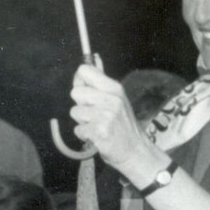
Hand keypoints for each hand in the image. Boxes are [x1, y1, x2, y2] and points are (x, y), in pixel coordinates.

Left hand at [69, 64, 157, 179]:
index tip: (86, 91)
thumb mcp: (117, 99)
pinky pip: (78, 129)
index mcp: (114, 88)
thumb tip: (92, 58)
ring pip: (74, 112)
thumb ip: (101, 81)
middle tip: (94, 114)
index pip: (84, 71)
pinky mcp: (98, 131)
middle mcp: (110, 99)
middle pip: (75, 92)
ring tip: (97, 126)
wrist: (135, 151)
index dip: (80, 81)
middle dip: (81, 105)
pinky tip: (97, 136)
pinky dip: (84, 135)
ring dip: (82, 122)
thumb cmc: (123, 125)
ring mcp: (104, 115)